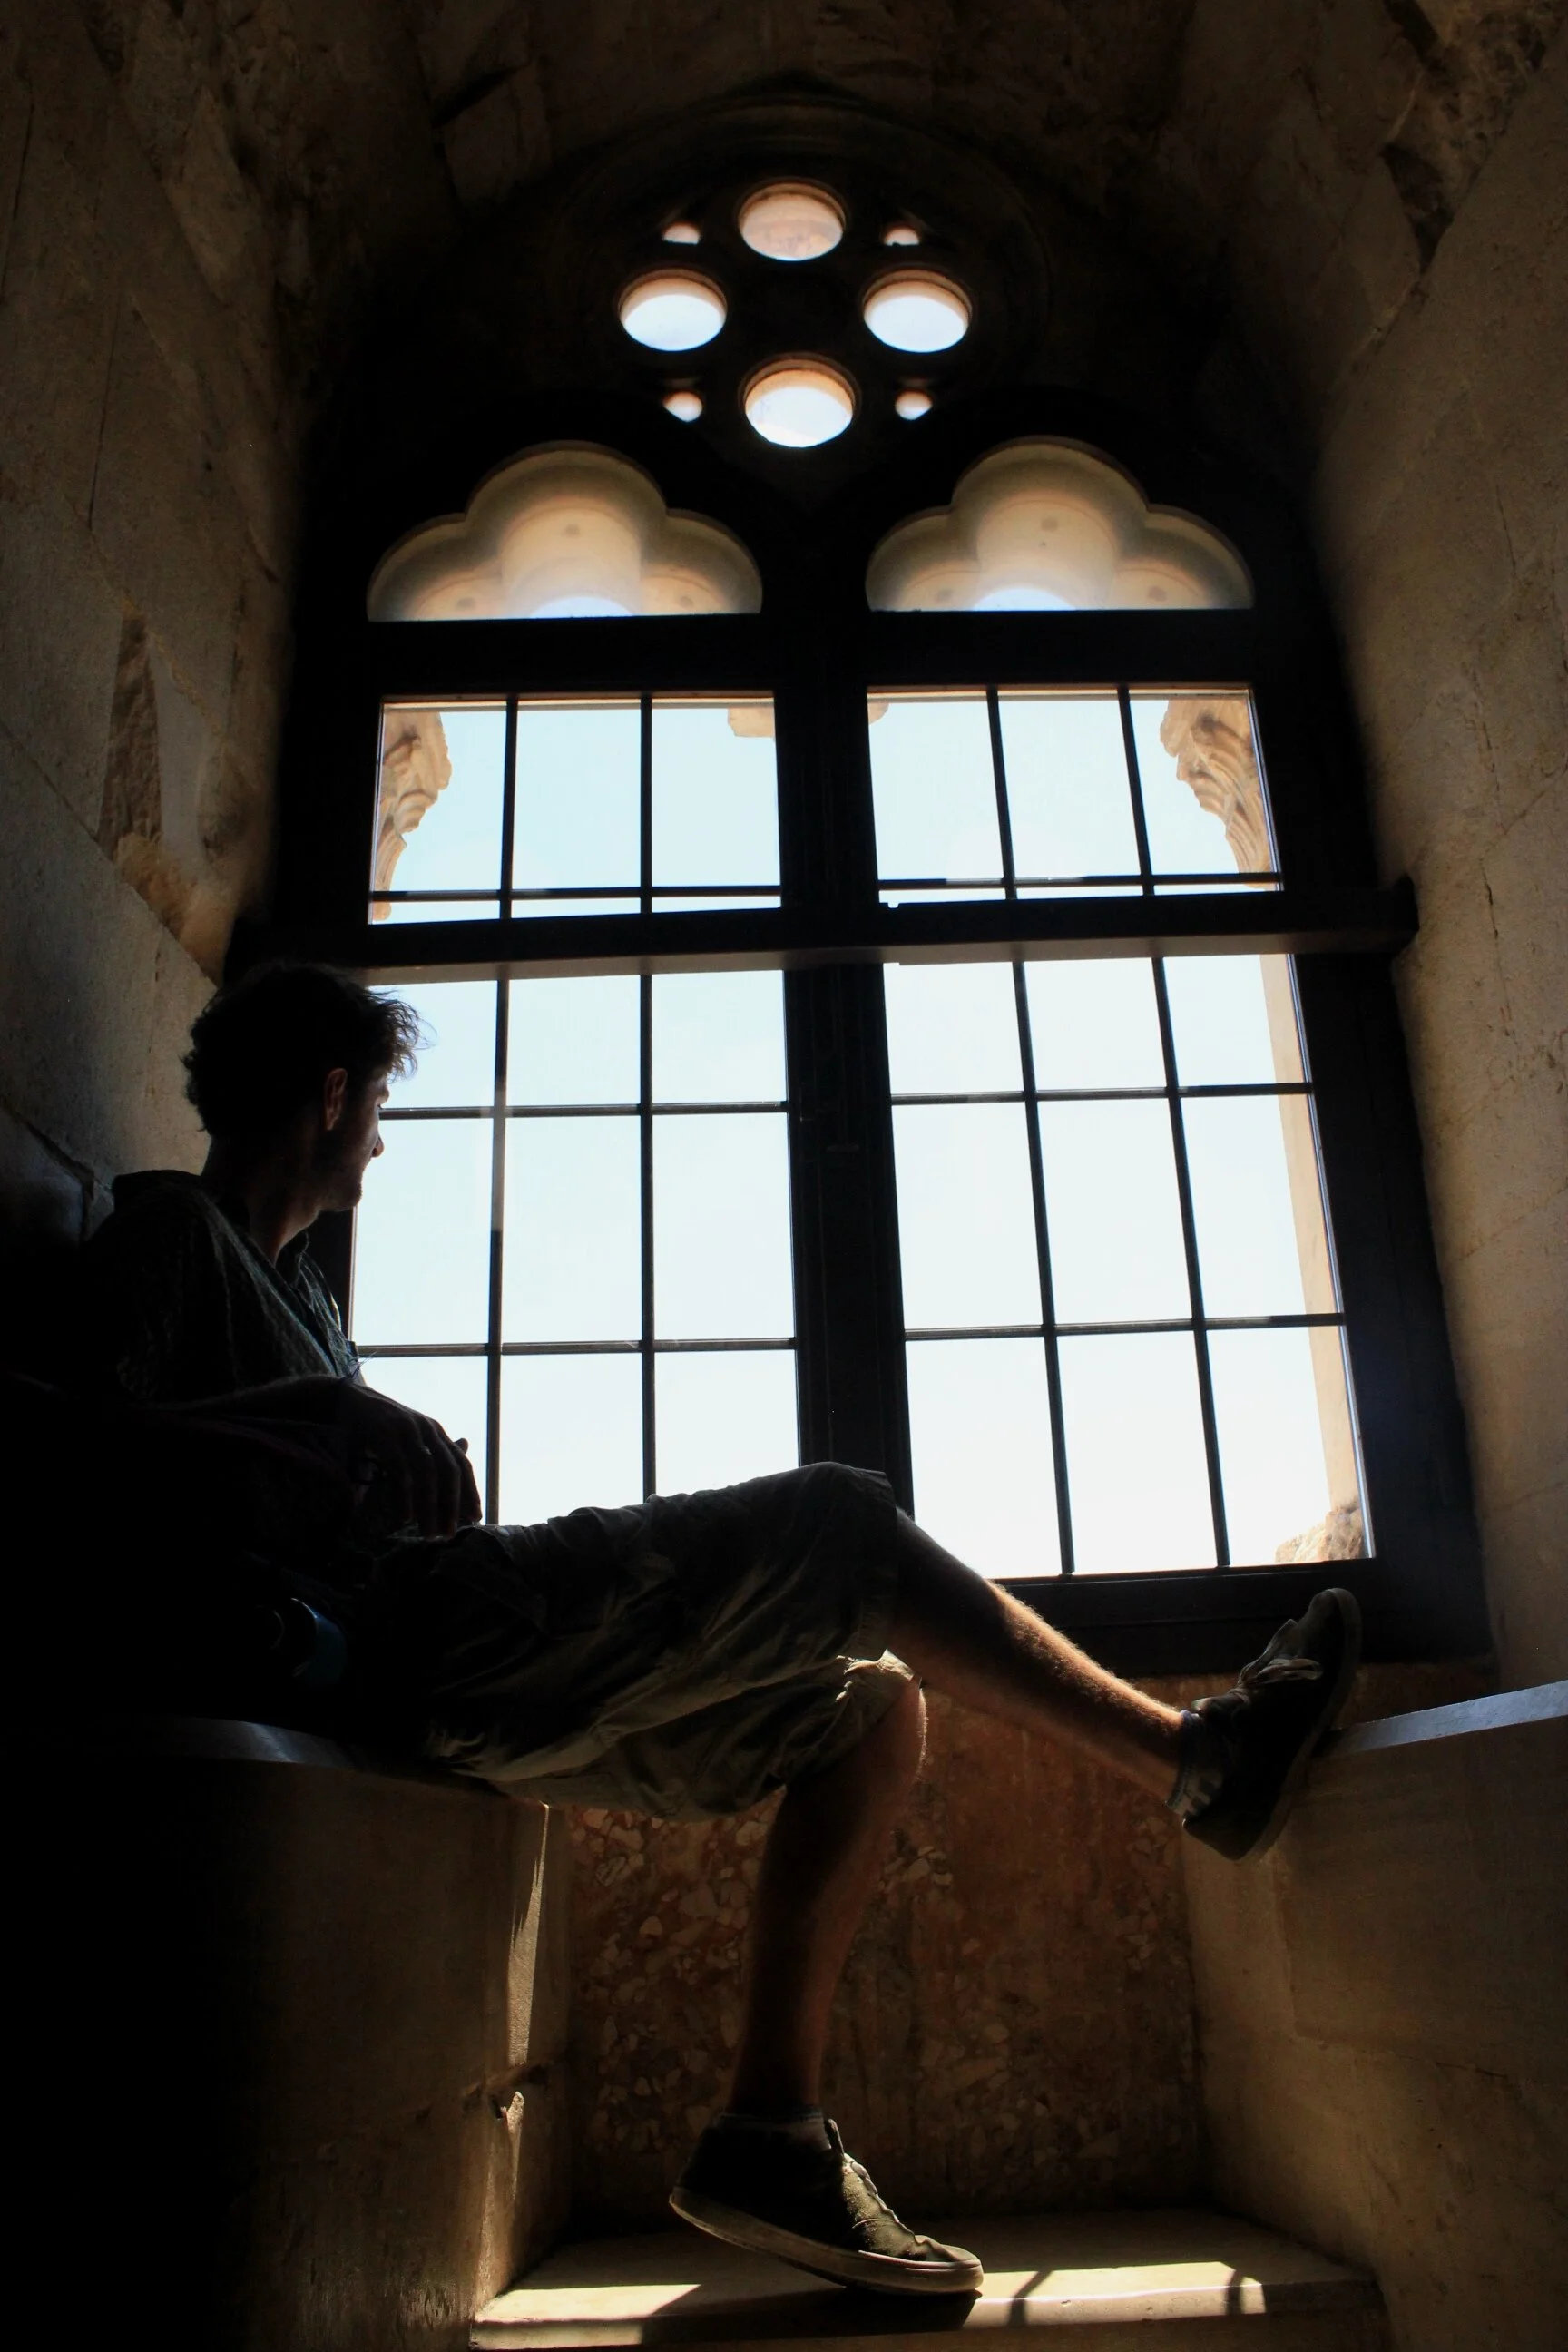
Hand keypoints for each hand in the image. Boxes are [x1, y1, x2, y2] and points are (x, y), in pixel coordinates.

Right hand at [330, 1381, 482, 1536]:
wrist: (347, 1399)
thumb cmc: (380, 1423)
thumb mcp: (412, 1433)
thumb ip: (436, 1445)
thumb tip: (466, 1448)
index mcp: (436, 1431)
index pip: (461, 1463)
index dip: (470, 1490)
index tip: (475, 1518)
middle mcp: (426, 1429)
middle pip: (449, 1470)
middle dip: (452, 1505)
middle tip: (449, 1534)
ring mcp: (406, 1431)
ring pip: (428, 1473)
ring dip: (431, 1506)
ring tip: (429, 1533)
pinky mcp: (384, 1435)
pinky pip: (401, 1470)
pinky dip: (405, 1496)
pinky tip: (405, 1517)